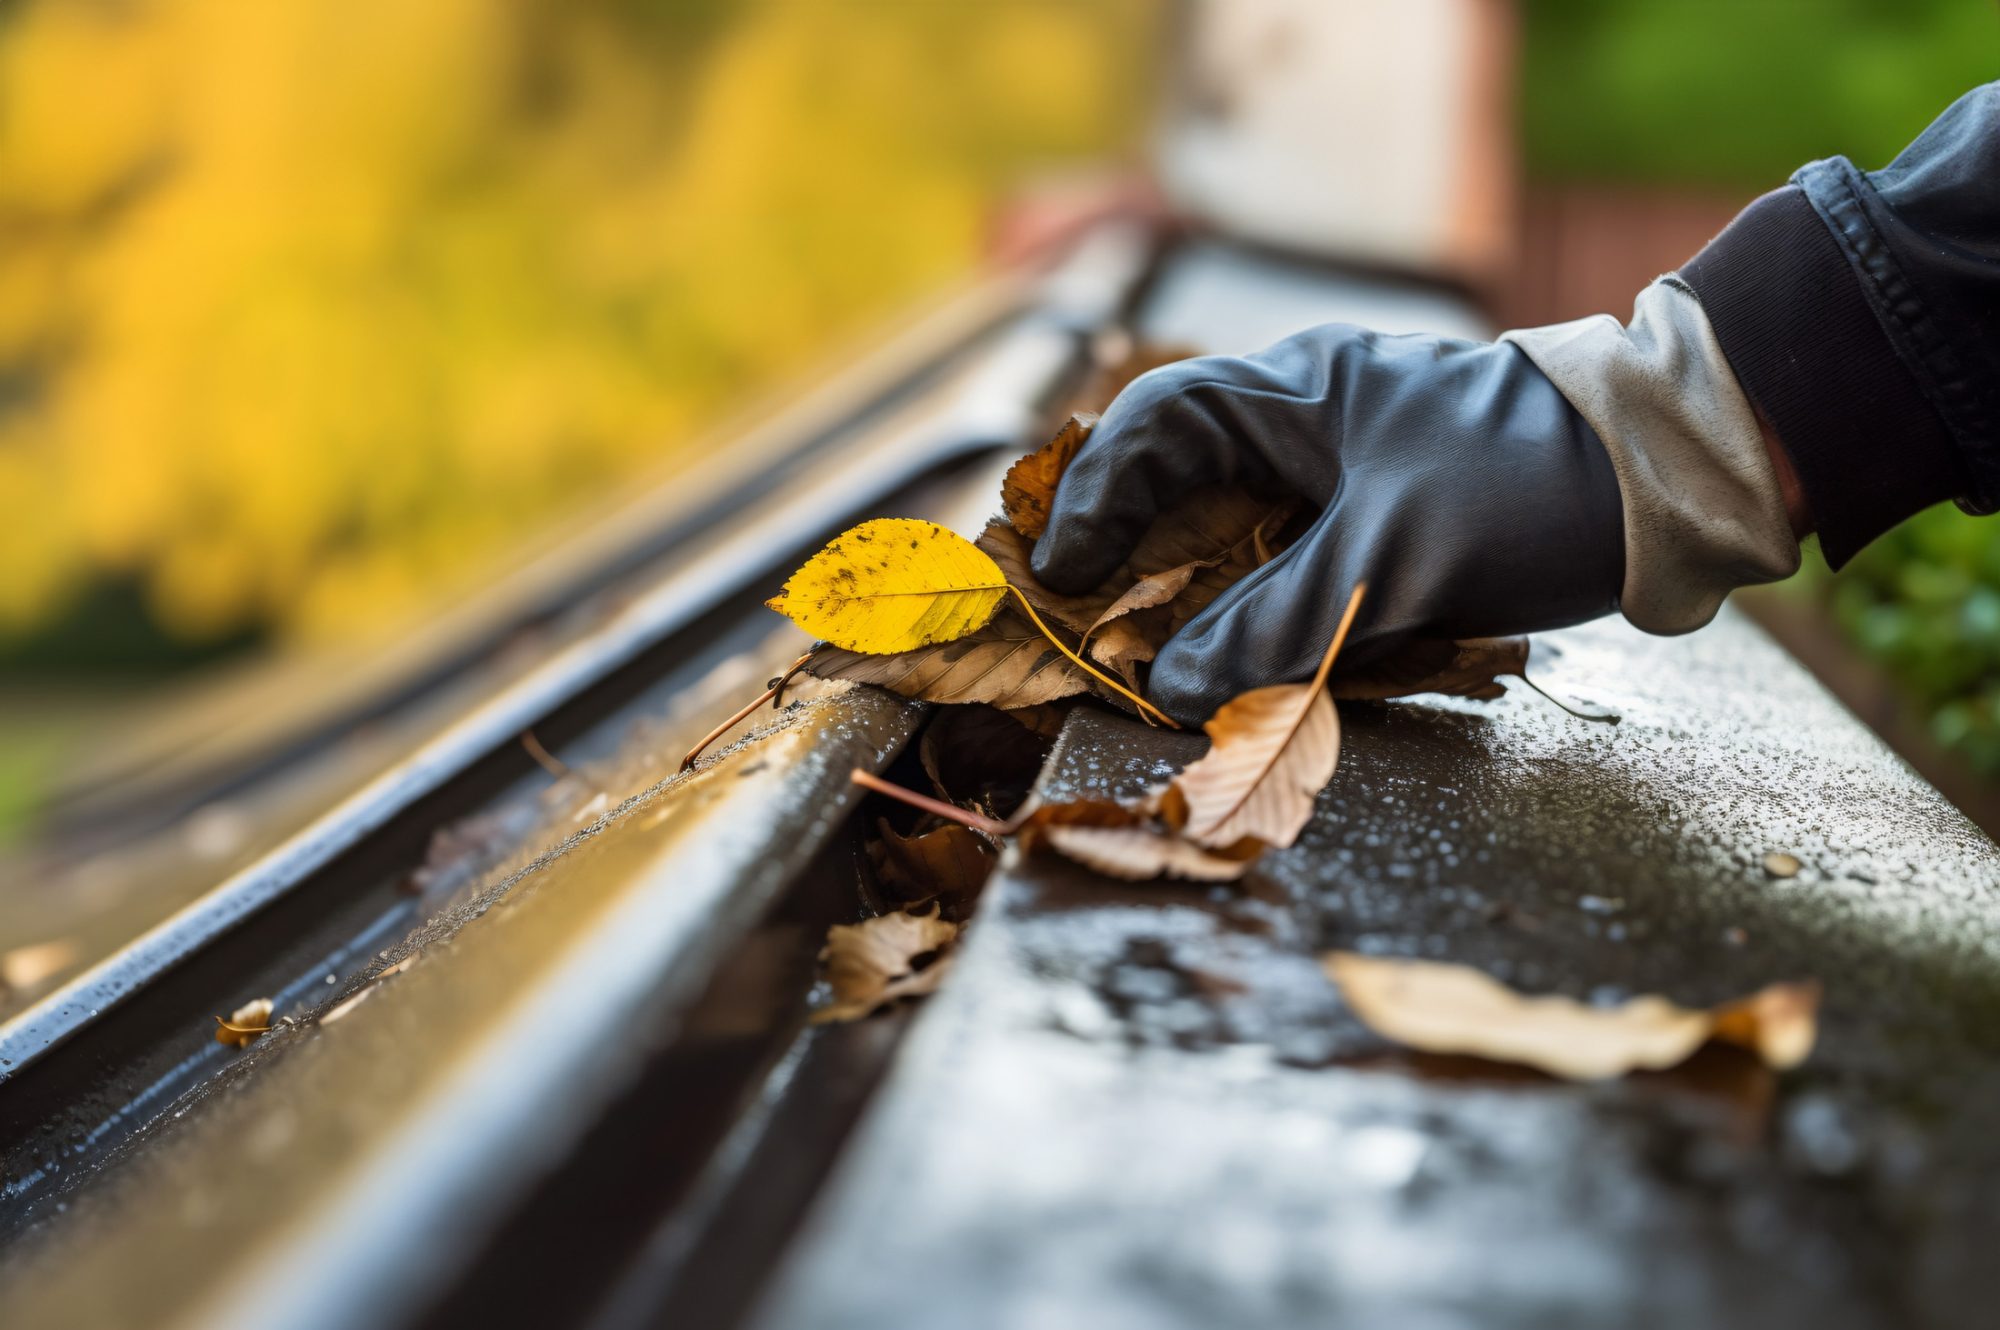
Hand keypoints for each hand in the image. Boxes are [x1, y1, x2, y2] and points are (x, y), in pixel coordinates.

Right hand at [1031, 325, 1626, 722]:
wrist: (1666, 474)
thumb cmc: (1522, 488)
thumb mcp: (1389, 560)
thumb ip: (1275, 625)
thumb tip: (1175, 687)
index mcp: (1293, 391)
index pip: (1152, 427)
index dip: (1092, 500)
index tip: (1060, 577)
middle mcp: (1310, 414)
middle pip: (1180, 473)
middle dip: (1132, 548)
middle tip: (1090, 619)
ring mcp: (1352, 459)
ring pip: (1238, 518)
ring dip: (1196, 581)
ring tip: (1159, 647)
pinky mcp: (1391, 505)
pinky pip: (1294, 548)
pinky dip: (1260, 597)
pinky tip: (1255, 648)